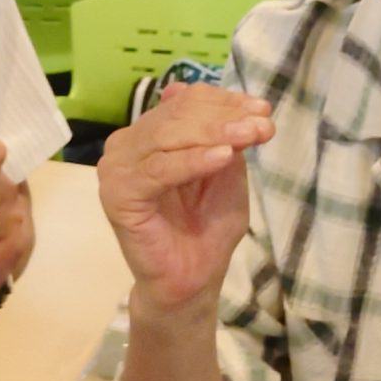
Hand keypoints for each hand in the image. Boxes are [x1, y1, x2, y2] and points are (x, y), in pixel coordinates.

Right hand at [97, 85, 272, 317]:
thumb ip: (224, 137)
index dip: (225, 101)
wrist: (191, 280)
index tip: (264, 109)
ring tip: (250, 135)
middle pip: (176, 114)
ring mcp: (117, 168)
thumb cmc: (207, 228)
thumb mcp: (226, 173)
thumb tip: (227, 100)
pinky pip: (159, 169)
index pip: (185, 101)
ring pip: (168, 136)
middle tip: (262, 124)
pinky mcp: (117, 194)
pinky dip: (193, 161)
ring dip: (214, 132)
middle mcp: (127, 145)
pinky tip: (223, 157)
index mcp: (150, 134)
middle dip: (224, 116)